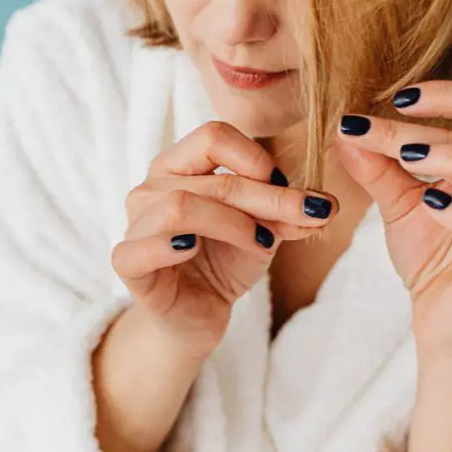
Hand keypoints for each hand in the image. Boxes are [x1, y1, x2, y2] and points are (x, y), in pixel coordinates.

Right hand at [113, 121, 338, 356]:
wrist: (197, 315)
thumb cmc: (223, 265)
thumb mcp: (263, 232)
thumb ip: (285, 213)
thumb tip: (325, 205)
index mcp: (178, 167)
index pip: (213, 136)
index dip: (255, 158)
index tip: (285, 187)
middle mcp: (150, 188)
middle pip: (209, 178)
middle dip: (267, 198)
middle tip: (307, 217)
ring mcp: (134, 225)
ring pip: (180, 206)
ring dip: (232, 223)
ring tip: (261, 244)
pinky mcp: (126, 262)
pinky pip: (140, 247)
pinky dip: (170, 246)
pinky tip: (193, 251)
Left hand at [335, 81, 451, 358]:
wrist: (444, 322)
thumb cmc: (434, 260)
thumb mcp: (402, 207)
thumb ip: (379, 170)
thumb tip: (346, 131)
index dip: (441, 98)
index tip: (391, 96)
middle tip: (400, 106)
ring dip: (451, 157)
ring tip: (407, 155)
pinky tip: (431, 202)